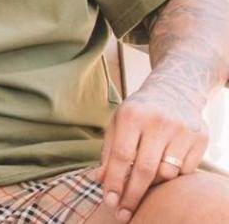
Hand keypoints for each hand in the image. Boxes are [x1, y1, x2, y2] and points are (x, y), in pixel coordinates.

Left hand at [96, 83, 208, 221]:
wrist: (174, 90)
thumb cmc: (138, 113)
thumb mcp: (117, 124)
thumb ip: (108, 152)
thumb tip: (101, 181)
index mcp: (132, 116)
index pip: (121, 156)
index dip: (115, 182)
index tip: (110, 202)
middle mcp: (158, 121)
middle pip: (145, 170)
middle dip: (133, 196)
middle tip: (124, 213)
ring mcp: (182, 130)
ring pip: (167, 174)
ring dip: (153, 186)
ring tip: (144, 184)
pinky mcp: (200, 137)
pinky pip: (185, 171)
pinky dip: (172, 177)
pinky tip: (163, 171)